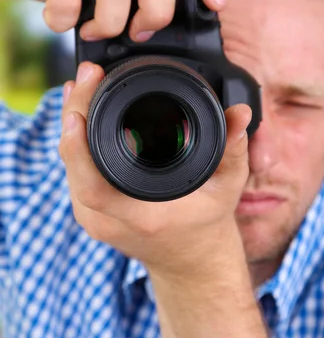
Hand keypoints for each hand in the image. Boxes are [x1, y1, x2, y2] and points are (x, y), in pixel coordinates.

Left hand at [58, 61, 251, 279]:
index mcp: (141, 217)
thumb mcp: (227, 187)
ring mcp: (94, 219)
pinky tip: (78, 112)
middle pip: (73, 166)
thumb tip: (241, 113)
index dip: (78, 146)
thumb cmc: (206, 222)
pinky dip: (74, 140)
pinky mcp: (89, 212)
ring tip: (79, 86)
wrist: (191, 260)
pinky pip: (73, 172)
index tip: (79, 108)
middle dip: (73, 114)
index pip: (93, 185)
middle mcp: (110, 221)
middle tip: (84, 77)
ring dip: (70, 123)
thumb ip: (233, 148)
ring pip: (68, 166)